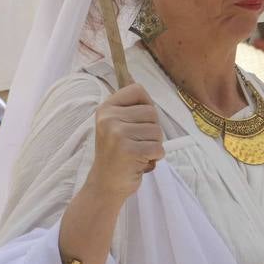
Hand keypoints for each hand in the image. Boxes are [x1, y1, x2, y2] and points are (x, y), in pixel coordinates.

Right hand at [84, 84, 163, 207]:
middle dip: (152, 130)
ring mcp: (118, 134)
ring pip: (157, 131)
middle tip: (136, 143)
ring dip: (154, 146)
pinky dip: (154, 158)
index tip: (138, 121)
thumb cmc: (116, 154)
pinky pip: (158, 148)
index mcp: (106, 108)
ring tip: (137, 153)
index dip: (146, 105)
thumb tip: (134, 78)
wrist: (105, 185)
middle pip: (152, 112)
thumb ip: (128, 106)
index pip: (138, 90)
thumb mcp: (115, 125)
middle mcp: (109, 118)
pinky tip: (139, 162)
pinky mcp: (128, 151)